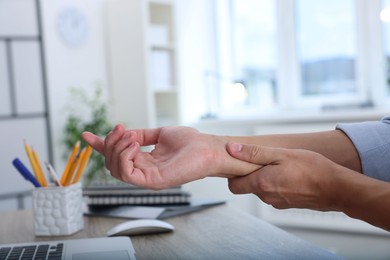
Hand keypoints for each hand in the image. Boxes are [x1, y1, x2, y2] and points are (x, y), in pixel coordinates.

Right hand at [82, 125, 258, 188]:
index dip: (100, 146)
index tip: (86, 135)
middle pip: (112, 162)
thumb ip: (141, 135)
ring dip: (116, 149)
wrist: (207, 147)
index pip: (116, 156)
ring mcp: (147, 178)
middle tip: (121, 129)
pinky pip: (127, 174)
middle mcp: (143, 171)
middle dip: (110, 143)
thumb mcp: (160, 134)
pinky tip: (133, 145)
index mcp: (144, 160)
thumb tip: (124, 132)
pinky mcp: (152, 181)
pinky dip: (124, 157)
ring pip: (115, 169)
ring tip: (129, 136)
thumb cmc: (190, 142)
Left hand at [226, 143, 343, 210]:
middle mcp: (267, 197)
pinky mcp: (288, 204)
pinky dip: (278, 183)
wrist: (337, 188)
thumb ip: (254, 153)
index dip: (234, 173)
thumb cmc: (312, 169)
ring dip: (267, 177)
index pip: (234, 186)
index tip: (241, 162)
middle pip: (248, 186)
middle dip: (252, 173)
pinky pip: (275, 192)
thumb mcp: (281, 154)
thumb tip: (232, 149)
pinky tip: (291, 174)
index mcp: (261, 184)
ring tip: (282, 165)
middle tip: (267, 159)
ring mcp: (278, 202)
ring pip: (263, 188)